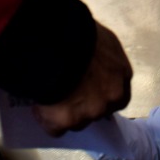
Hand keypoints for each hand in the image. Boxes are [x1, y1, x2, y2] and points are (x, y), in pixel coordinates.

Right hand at [32, 21, 131, 135]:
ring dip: (64, 113)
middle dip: (83, 106)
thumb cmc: (79, 31)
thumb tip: (90, 61)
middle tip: (65, 92)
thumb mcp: (99, 39)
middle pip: (97, 111)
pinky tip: (38, 105)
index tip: (88, 90)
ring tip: (47, 95)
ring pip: (76, 121)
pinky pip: (55, 127)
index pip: (117, 94)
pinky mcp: (66, 122)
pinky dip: (46, 119)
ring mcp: (89, 113)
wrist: (56, 43)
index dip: (101, 93)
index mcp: (121, 75)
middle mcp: (110, 98)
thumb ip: (101, 56)